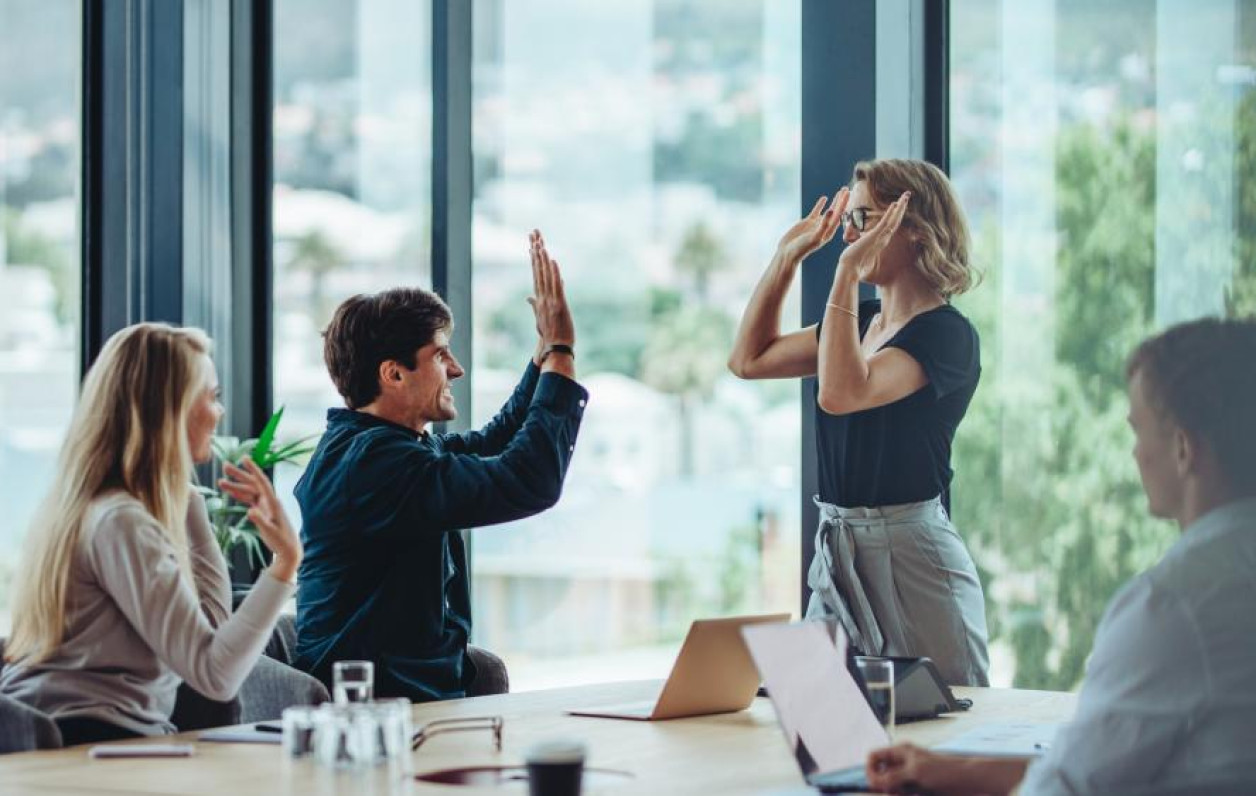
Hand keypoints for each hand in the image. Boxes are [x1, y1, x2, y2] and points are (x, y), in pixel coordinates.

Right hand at [218, 459, 302, 582]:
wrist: (288, 549)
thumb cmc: (281, 540)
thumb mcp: (270, 531)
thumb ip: (260, 521)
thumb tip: (249, 511)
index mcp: (273, 502)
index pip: (262, 481)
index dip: (253, 469)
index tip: (244, 458)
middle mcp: (269, 501)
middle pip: (253, 483)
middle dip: (239, 474)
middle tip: (225, 466)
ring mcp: (266, 505)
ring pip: (249, 491)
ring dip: (236, 486)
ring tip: (220, 482)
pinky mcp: (262, 511)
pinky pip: (250, 499)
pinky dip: (240, 495)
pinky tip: (230, 492)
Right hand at [527, 229, 575, 348]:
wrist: (555, 350)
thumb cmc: (550, 336)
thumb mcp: (539, 319)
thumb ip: (534, 306)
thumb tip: (529, 296)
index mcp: (539, 301)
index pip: (535, 276)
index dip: (534, 261)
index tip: (532, 246)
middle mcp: (542, 299)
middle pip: (538, 272)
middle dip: (536, 254)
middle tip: (533, 237)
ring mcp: (550, 302)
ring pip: (545, 276)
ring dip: (543, 260)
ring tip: (540, 244)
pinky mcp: (559, 305)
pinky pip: (556, 286)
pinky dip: (554, 273)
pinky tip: (553, 260)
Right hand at [776, 189, 845, 264]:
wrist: (788, 252)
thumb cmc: (802, 248)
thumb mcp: (814, 237)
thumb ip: (823, 225)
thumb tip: (831, 210)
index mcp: (829, 231)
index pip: (839, 215)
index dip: (844, 203)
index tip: (848, 193)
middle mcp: (825, 227)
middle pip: (836, 211)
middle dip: (842, 200)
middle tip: (847, 189)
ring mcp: (817, 224)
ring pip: (829, 210)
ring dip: (835, 201)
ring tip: (840, 191)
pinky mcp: (809, 222)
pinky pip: (817, 211)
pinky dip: (821, 205)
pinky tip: (824, 198)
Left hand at [838, 190, 909, 280]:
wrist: (850, 269)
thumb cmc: (853, 262)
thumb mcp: (859, 247)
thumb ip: (861, 241)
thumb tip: (857, 238)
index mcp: (880, 240)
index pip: (891, 224)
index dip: (896, 214)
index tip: (899, 204)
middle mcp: (883, 238)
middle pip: (896, 220)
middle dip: (902, 207)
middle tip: (907, 195)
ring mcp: (880, 238)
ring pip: (894, 220)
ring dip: (900, 207)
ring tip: (906, 195)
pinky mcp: (874, 237)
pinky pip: (885, 223)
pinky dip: (890, 213)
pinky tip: (894, 204)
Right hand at [866, 743, 965, 794]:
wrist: (968, 782)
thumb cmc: (944, 771)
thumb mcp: (915, 772)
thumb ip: (892, 776)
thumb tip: (874, 782)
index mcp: (900, 752)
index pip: (874, 757)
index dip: (871, 770)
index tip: (876, 785)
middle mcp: (902, 763)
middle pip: (881, 775)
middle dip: (884, 786)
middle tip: (896, 794)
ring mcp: (909, 777)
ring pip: (891, 788)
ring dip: (895, 794)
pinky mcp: (917, 789)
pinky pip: (903, 793)